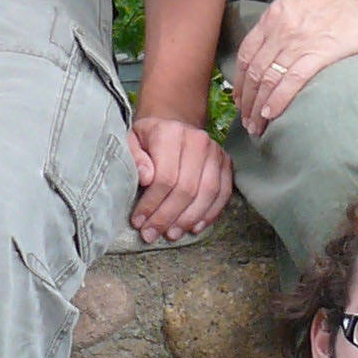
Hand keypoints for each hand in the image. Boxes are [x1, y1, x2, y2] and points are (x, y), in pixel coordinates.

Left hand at [127, 113, 230, 242]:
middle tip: (151, 234)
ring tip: (171, 234)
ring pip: (207, 193)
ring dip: (188, 219)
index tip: (138, 221)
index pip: (165, 177)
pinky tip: (194, 227)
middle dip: (167, 217)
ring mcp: (216, 152)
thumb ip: (134, 158)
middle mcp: (198, 140)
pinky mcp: (226, 163)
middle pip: (186, 188)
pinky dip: (210, 214)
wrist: (174, 122)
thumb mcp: (131, 141)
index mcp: (171, 133)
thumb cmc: (148, 137)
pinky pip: (223, 193)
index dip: (152, 204)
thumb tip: (146, 179)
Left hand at [229, 0, 357, 138]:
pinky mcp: (319, 53)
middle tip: (245, 120)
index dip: (239, 81)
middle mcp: (280, 28)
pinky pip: (291, 82)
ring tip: (256, 126)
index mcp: (274, 15)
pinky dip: (278, 101)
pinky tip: (271, 115)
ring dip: (258, 107)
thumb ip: (284, 23)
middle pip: (254, 71)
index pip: (246, 54)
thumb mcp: (301, 2)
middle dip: (246, 100)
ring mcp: (298, 41)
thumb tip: (276, 47)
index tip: (239, 98)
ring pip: (268, 80)